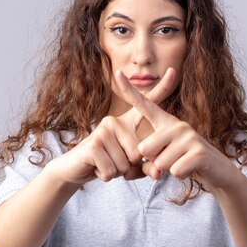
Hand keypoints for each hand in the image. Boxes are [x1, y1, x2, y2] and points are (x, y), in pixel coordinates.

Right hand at [46, 68, 176, 183]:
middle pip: (138, 153)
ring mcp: (103, 130)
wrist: (73, 169)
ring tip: (104, 163)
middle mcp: (115, 121)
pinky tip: (96, 168)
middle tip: (111, 160)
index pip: (146, 104)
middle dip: (127, 166)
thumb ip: (146, 167)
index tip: (172, 70)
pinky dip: (106, 176)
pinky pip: (112, 170)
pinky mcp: (94, 144)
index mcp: (126, 122)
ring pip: (126, 164)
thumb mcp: (129, 166)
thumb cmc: (105, 164)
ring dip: (116, 171)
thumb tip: (157, 174)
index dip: (161, 88)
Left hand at [114, 70, 234, 188]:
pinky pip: (174, 170)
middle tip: (171, 159)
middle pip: (145, 148)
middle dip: (153, 162)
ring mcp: (189, 136)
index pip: (144, 105)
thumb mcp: (162, 161)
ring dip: (168, 170)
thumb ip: (145, 165)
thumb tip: (136, 170)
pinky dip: (179, 175)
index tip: (118, 72)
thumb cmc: (184, 163)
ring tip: (182, 163)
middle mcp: (177, 124)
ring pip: (159, 163)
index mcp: (165, 122)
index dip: (130, 90)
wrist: (217, 170)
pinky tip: (190, 168)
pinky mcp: (198, 152)